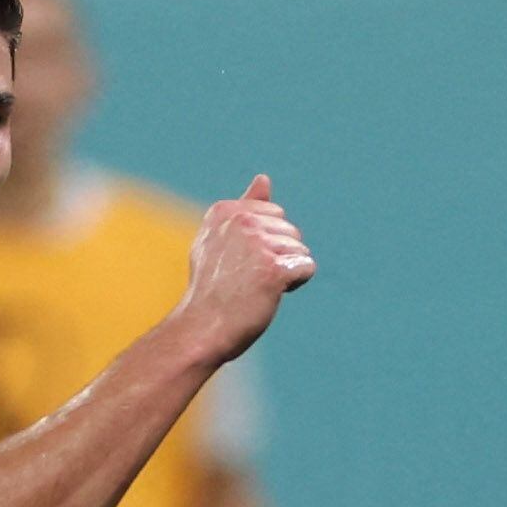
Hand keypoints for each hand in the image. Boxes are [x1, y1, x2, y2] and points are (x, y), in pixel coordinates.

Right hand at [173, 175, 317, 363]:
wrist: (201, 328)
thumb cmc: (212, 289)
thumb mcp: (220, 240)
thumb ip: (245, 208)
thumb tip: (264, 178)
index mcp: (226, 210)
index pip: (275, 215)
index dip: (266, 243)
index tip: (239, 262)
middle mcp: (241, 221)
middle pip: (291, 231)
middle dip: (279, 257)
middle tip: (247, 279)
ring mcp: (257, 243)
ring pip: (300, 251)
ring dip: (286, 273)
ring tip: (255, 287)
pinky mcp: (273, 268)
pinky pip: (306, 268)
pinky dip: (295, 284)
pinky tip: (270, 294)